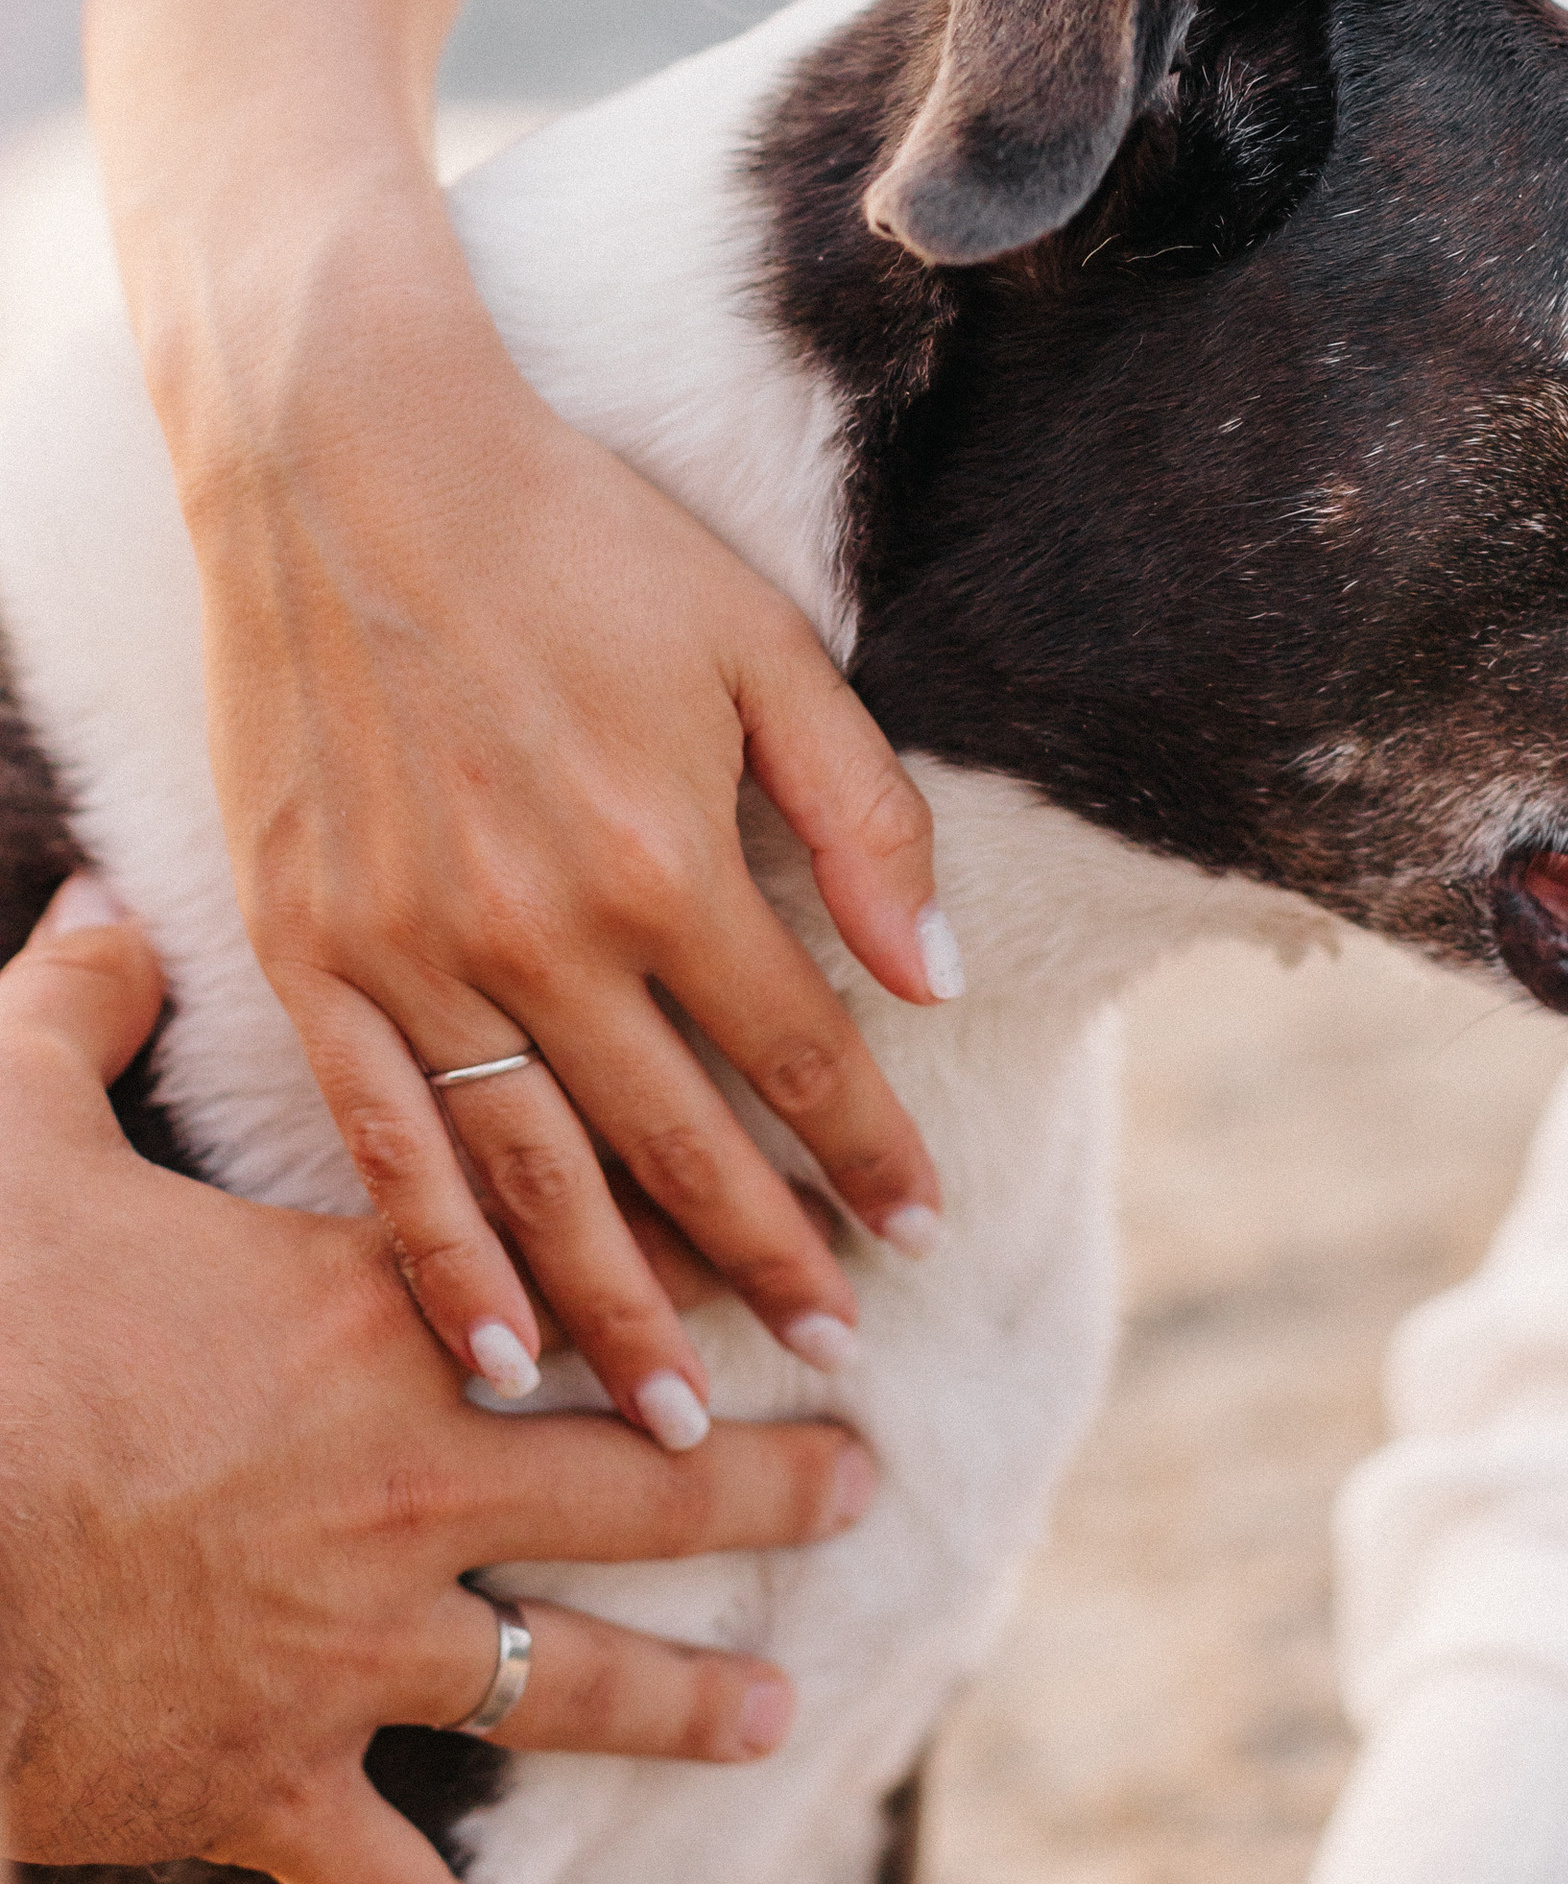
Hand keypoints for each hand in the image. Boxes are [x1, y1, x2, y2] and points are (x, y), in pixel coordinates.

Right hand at [0, 888, 873, 1883]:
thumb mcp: (10, 1130)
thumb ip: (77, 1013)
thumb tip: (100, 909)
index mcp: (368, 1322)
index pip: (574, 1279)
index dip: (694, 1270)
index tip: (798, 1264)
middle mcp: (405, 1486)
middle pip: (631, 1482)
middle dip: (760, 1485)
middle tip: (863, 1488)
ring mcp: (349, 1650)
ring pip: (563, 1680)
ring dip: (676, 1699)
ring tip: (774, 1713)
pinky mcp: (264, 1787)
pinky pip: (382, 1883)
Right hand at [190, 301, 960, 1447]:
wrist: (352, 462)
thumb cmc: (581, 540)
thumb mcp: (765, 646)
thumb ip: (861, 815)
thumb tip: (940, 976)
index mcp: (665, 860)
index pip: (801, 1058)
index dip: (870, 1156)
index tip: (922, 1232)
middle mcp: (539, 933)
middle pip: (677, 1151)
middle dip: (767, 1267)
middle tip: (832, 1355)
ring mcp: (410, 956)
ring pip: (532, 1182)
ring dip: (616, 1310)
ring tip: (679, 1421)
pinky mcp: (311, 954)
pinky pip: (383, 1146)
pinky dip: (440, 1259)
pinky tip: (493, 1351)